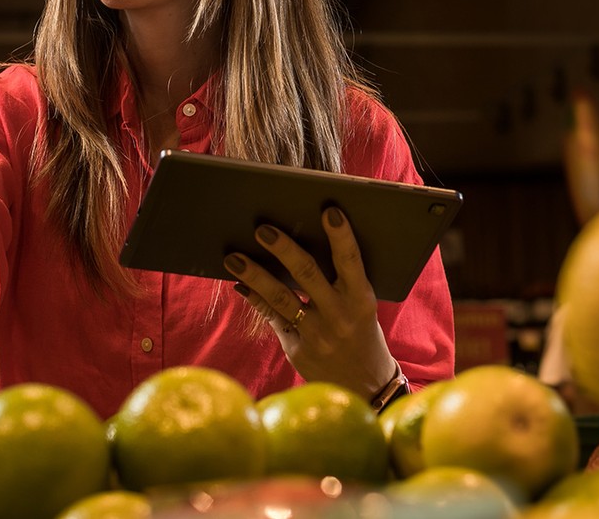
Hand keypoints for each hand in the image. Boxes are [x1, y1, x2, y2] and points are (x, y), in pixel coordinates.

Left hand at [224, 206, 397, 401]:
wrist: (365, 388)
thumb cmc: (360, 333)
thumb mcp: (360, 307)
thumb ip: (339, 280)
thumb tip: (301, 243)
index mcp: (361, 299)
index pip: (351, 261)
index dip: (341, 236)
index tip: (329, 211)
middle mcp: (339, 315)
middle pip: (307, 274)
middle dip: (284, 249)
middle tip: (263, 229)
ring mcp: (317, 334)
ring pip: (280, 297)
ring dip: (254, 274)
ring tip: (233, 257)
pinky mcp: (297, 350)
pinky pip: (271, 317)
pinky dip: (254, 299)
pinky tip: (239, 284)